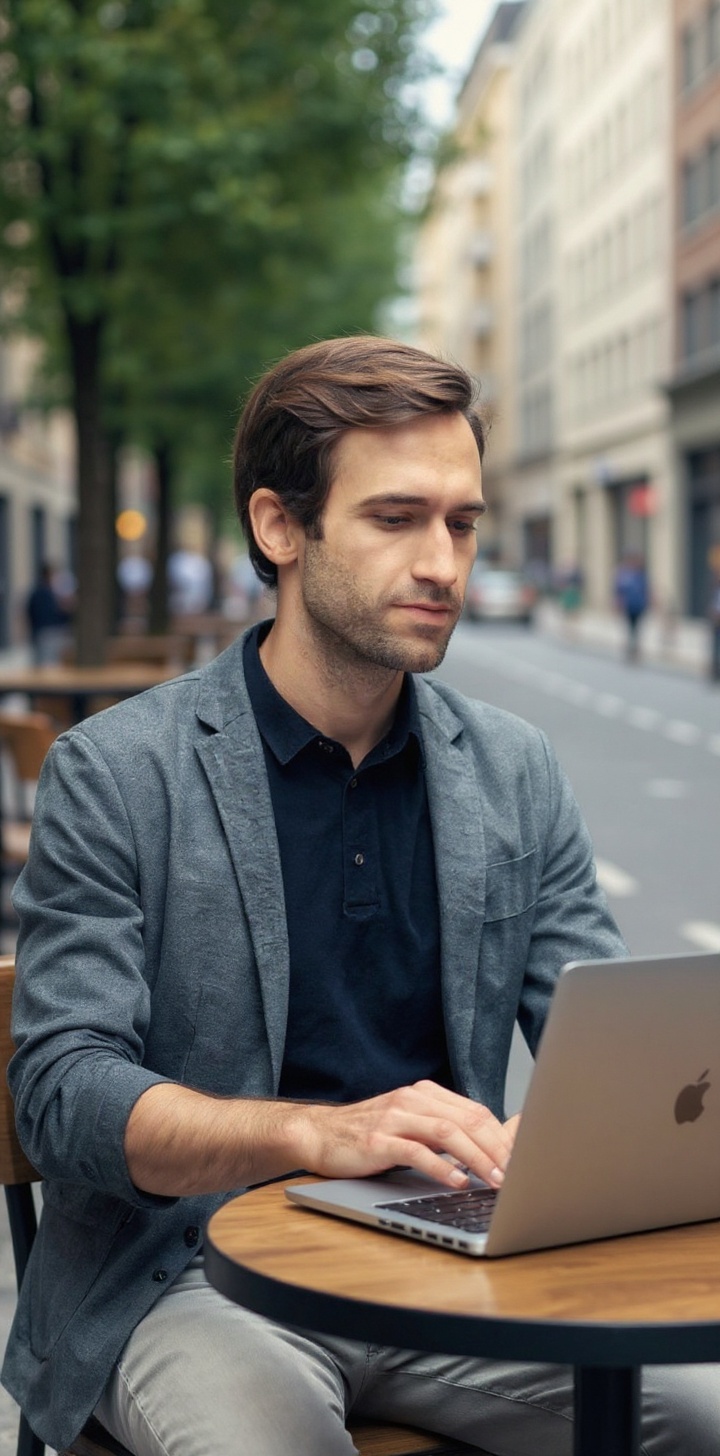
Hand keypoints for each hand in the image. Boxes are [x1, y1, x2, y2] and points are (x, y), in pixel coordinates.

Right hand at [294, 1080, 517, 1189]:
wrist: (320, 1134)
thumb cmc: (369, 1135)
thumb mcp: (412, 1126)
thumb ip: (446, 1130)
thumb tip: (493, 1144)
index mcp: (425, 1094)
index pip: (476, 1111)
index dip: (502, 1136)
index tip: (522, 1160)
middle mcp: (413, 1099)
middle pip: (468, 1120)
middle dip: (498, 1149)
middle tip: (517, 1175)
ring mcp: (395, 1117)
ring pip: (448, 1133)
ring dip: (478, 1158)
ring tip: (495, 1180)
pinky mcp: (379, 1139)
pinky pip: (417, 1151)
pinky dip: (441, 1167)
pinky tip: (457, 1181)